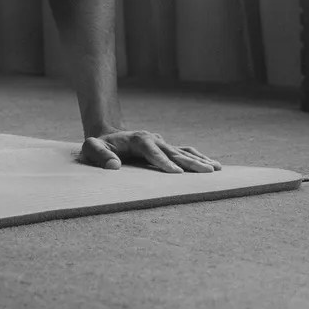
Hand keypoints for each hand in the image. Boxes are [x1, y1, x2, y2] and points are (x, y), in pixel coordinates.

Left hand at [80, 130, 221, 173]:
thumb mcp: (91, 148)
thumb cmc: (99, 145)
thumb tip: (114, 166)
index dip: (164, 162)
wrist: (108, 135)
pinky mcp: (167, 148)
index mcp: (138, 139)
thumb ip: (99, 155)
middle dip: (191, 163)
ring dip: (200, 160)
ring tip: (217, 169)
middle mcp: (154, 139)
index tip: (177, 173)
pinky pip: (185, 153)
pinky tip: (214, 166)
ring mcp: (162, 143)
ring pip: (184, 151)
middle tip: (207, 172)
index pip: (152, 151)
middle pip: (174, 151)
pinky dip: (200, 158)